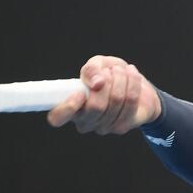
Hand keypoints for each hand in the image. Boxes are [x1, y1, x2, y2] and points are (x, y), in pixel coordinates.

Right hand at [46, 55, 161, 134]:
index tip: (80, 92)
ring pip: (116, 101)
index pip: (57, 118)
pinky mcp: (122, 127)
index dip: (67, 107)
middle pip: (95, 107)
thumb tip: (97, 82)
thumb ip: (91, 69)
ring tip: (120, 70)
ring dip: (121, 78)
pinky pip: (131, 101)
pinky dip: (133, 81)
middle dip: (107, 81)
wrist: (135, 85)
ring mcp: (103, 127)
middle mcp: (84, 122)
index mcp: (71, 107)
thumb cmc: (109, 75)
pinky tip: (131, 74)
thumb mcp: (97, 65)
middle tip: (109, 71)